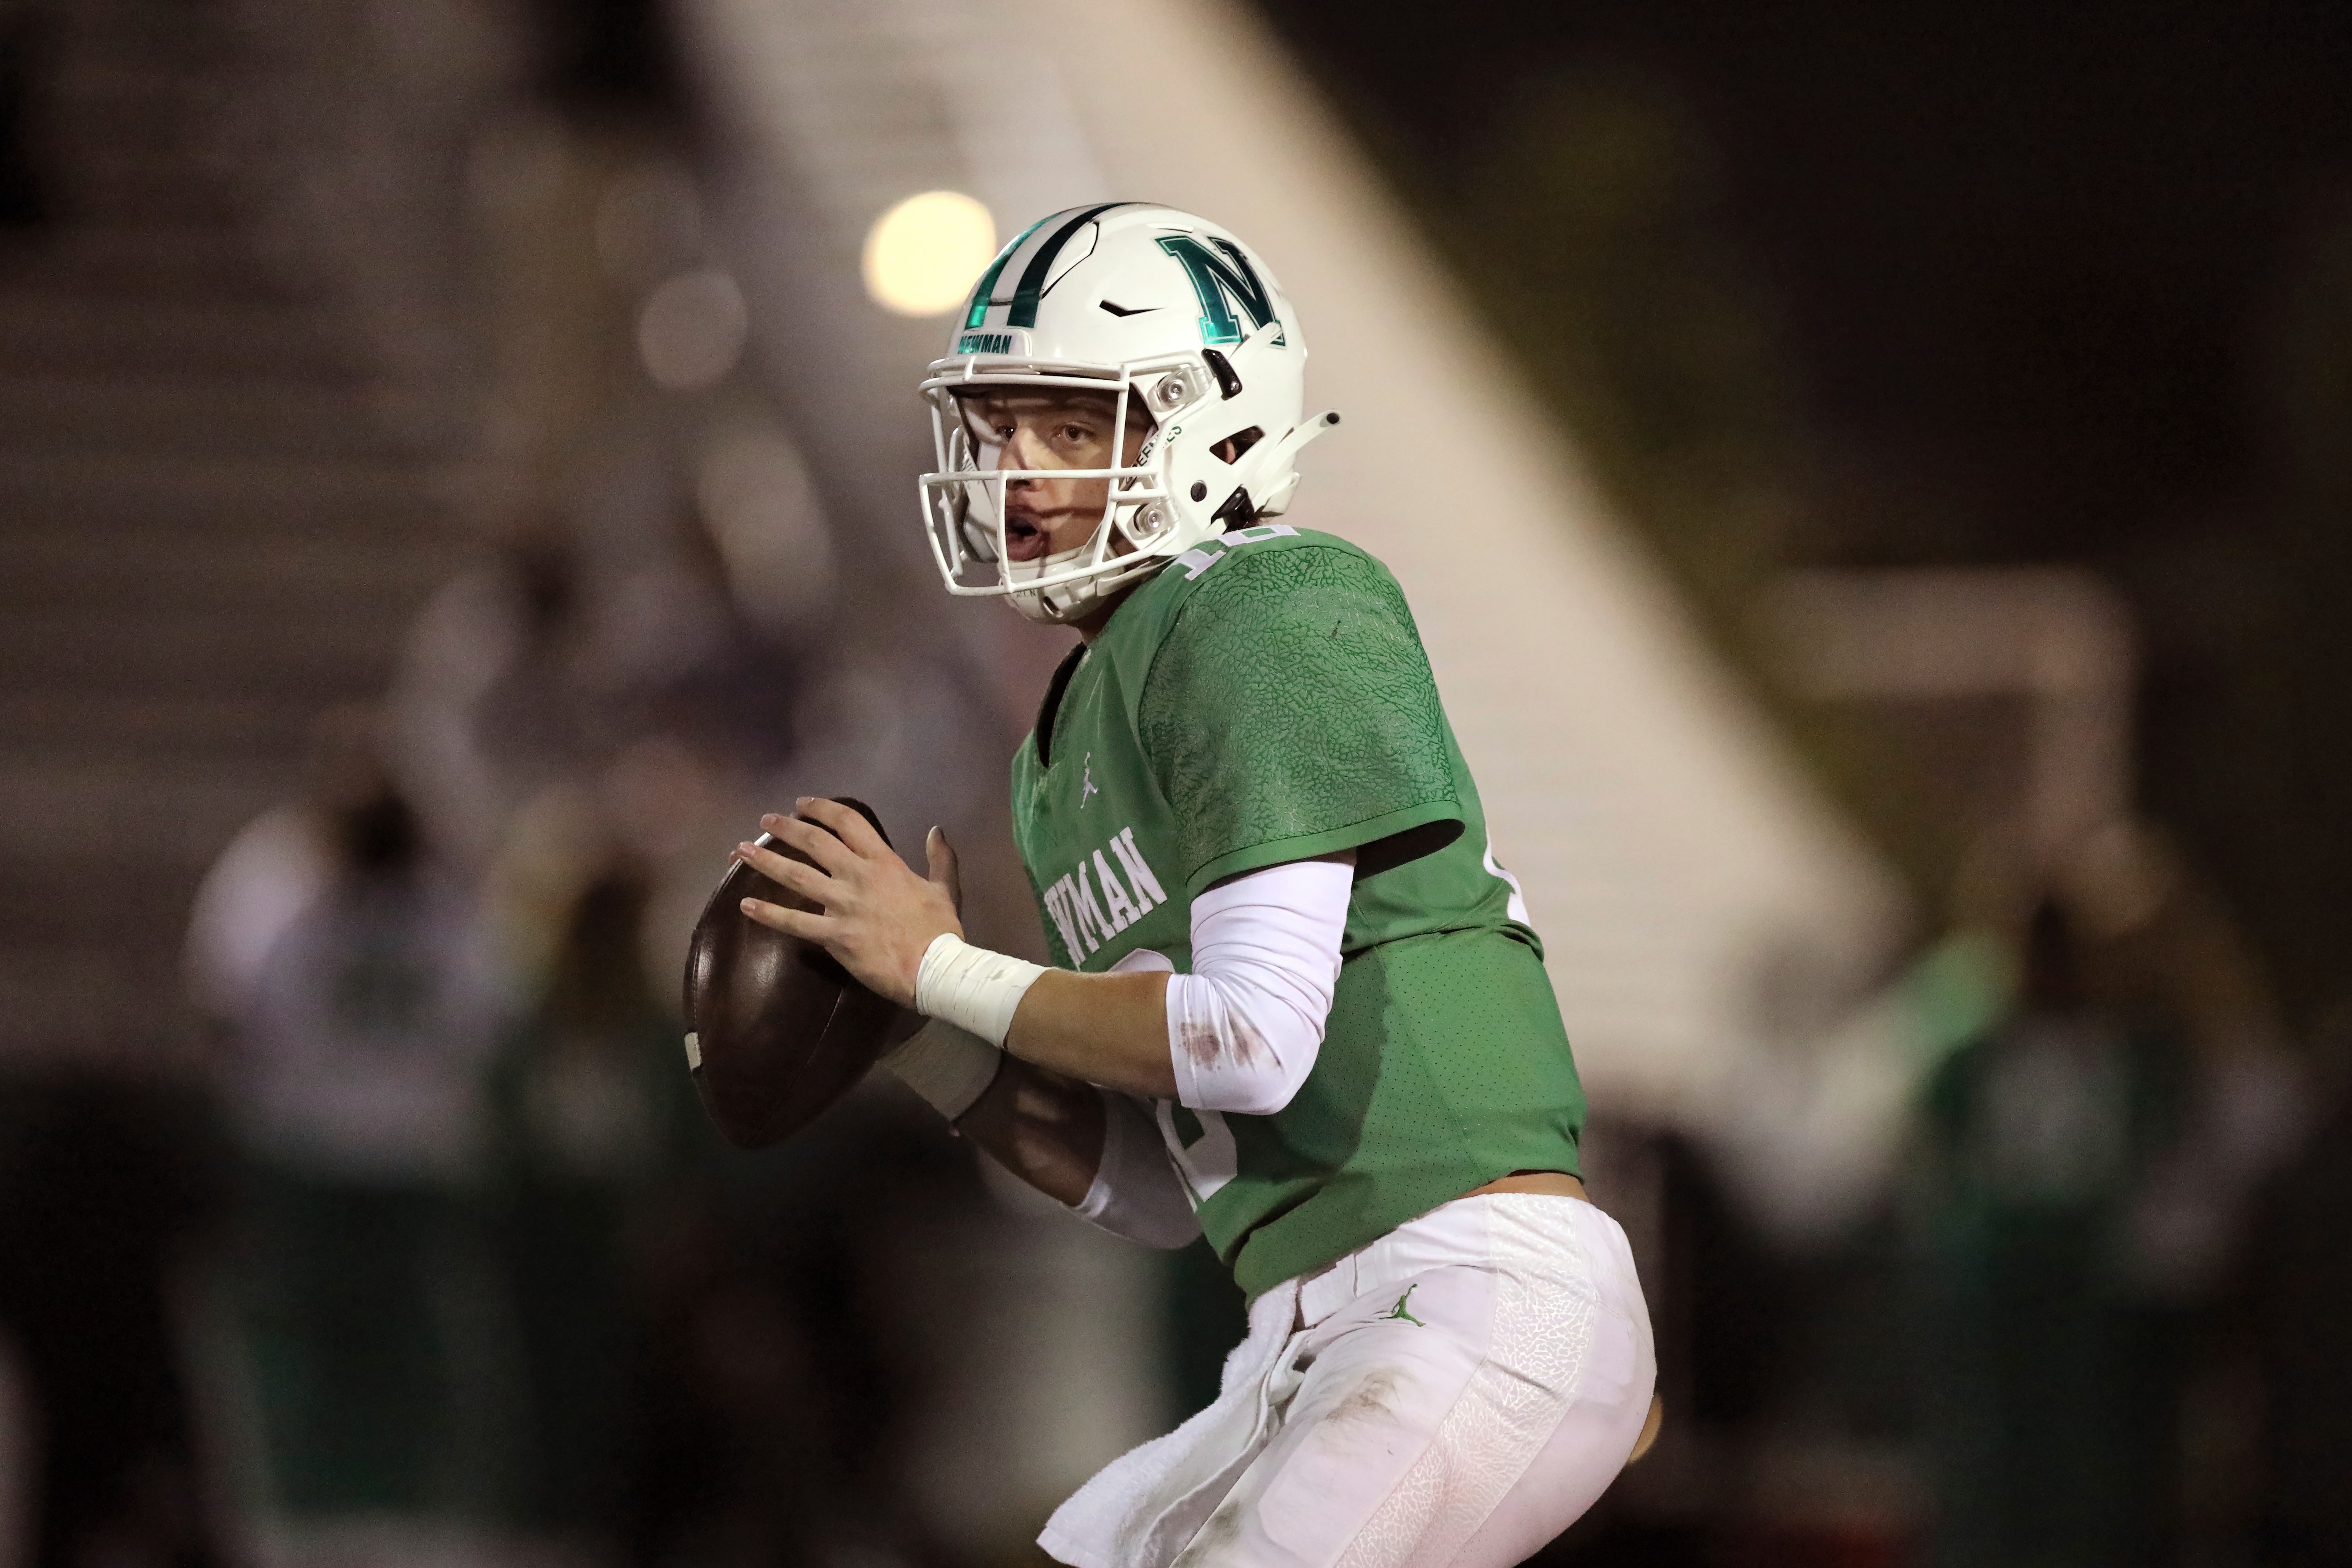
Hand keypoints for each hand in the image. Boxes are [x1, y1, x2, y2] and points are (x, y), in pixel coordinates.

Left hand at [735, 799, 963, 1007]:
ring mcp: (843, 905)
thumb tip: (935, 830)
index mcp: (884, 863)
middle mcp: (858, 877)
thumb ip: (940, 858)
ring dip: (766, 861)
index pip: (849, 823)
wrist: (935, 967)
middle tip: (765, 821)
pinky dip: (769, 915)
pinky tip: (746, 906)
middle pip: (815, 843)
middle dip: (786, 828)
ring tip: (740, 851)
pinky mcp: (834, 935)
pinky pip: (795, 923)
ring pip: (797, 876)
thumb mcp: (945, 888)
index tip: (802, 803)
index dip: (822, 809)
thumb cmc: (940, 930)